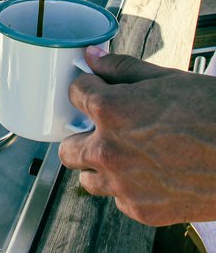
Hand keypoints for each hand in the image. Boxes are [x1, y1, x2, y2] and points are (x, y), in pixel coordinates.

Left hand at [59, 47, 215, 225]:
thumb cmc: (213, 115)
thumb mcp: (165, 79)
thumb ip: (121, 69)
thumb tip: (95, 57)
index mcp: (111, 111)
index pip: (75, 94)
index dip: (86, 87)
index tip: (94, 88)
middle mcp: (109, 151)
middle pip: (67, 146)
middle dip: (80, 131)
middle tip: (98, 126)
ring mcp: (123, 185)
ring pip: (86, 178)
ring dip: (97, 164)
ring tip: (121, 151)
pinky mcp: (141, 210)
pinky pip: (116, 198)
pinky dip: (124, 186)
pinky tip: (145, 171)